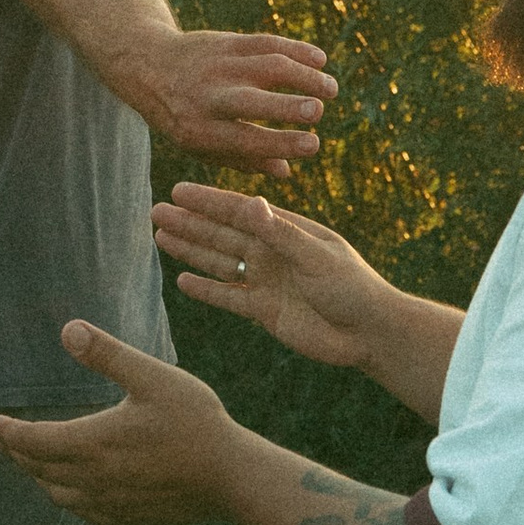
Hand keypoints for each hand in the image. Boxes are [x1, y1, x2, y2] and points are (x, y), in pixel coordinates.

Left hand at [0, 323, 239, 524]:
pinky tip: (69, 489)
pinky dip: (63, 495)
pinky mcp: (126, 517)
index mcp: (93, 442)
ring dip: (36, 475)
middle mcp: (93, 478)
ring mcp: (109, 502)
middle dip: (13, 451)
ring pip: (56, 493)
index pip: (32, 441)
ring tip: (27, 460)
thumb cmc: (195, 422)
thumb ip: (107, 354)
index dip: (5, 432)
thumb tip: (67, 328)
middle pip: (38, 468)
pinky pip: (80, 510)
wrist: (231, 479)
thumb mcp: (152, 377)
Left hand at [124, 29, 335, 170]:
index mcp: (201, 130)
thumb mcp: (201, 146)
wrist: (149, 66)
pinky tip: (320, 60)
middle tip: (319, 111)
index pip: (245, 139)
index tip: (313, 145)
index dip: (280, 143)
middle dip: (286, 106)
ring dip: (304, 75)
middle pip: (251, 101)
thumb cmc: (184, 117)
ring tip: (332, 90)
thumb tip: (287, 171)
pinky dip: (296, 49)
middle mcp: (209, 96)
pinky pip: (266, 42)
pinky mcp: (227, 41)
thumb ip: (243, 159)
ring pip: (267, 65)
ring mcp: (219, 65)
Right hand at [153, 182, 389, 369]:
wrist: (368, 333)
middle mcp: (272, 252)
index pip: (240, 211)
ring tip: (160, 237)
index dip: (208, 201)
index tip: (178, 191)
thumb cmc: (351, 286)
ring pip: (219, 261)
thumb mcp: (316, 255)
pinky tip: (182, 280)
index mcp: (287, 230)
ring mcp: (266, 280)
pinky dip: (206, 289)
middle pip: (222, 234)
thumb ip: (280, 232)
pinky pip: (227, 296)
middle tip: (156, 211)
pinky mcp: (264, 310)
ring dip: (191, 249)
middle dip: (189, 223)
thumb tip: (250, 202)